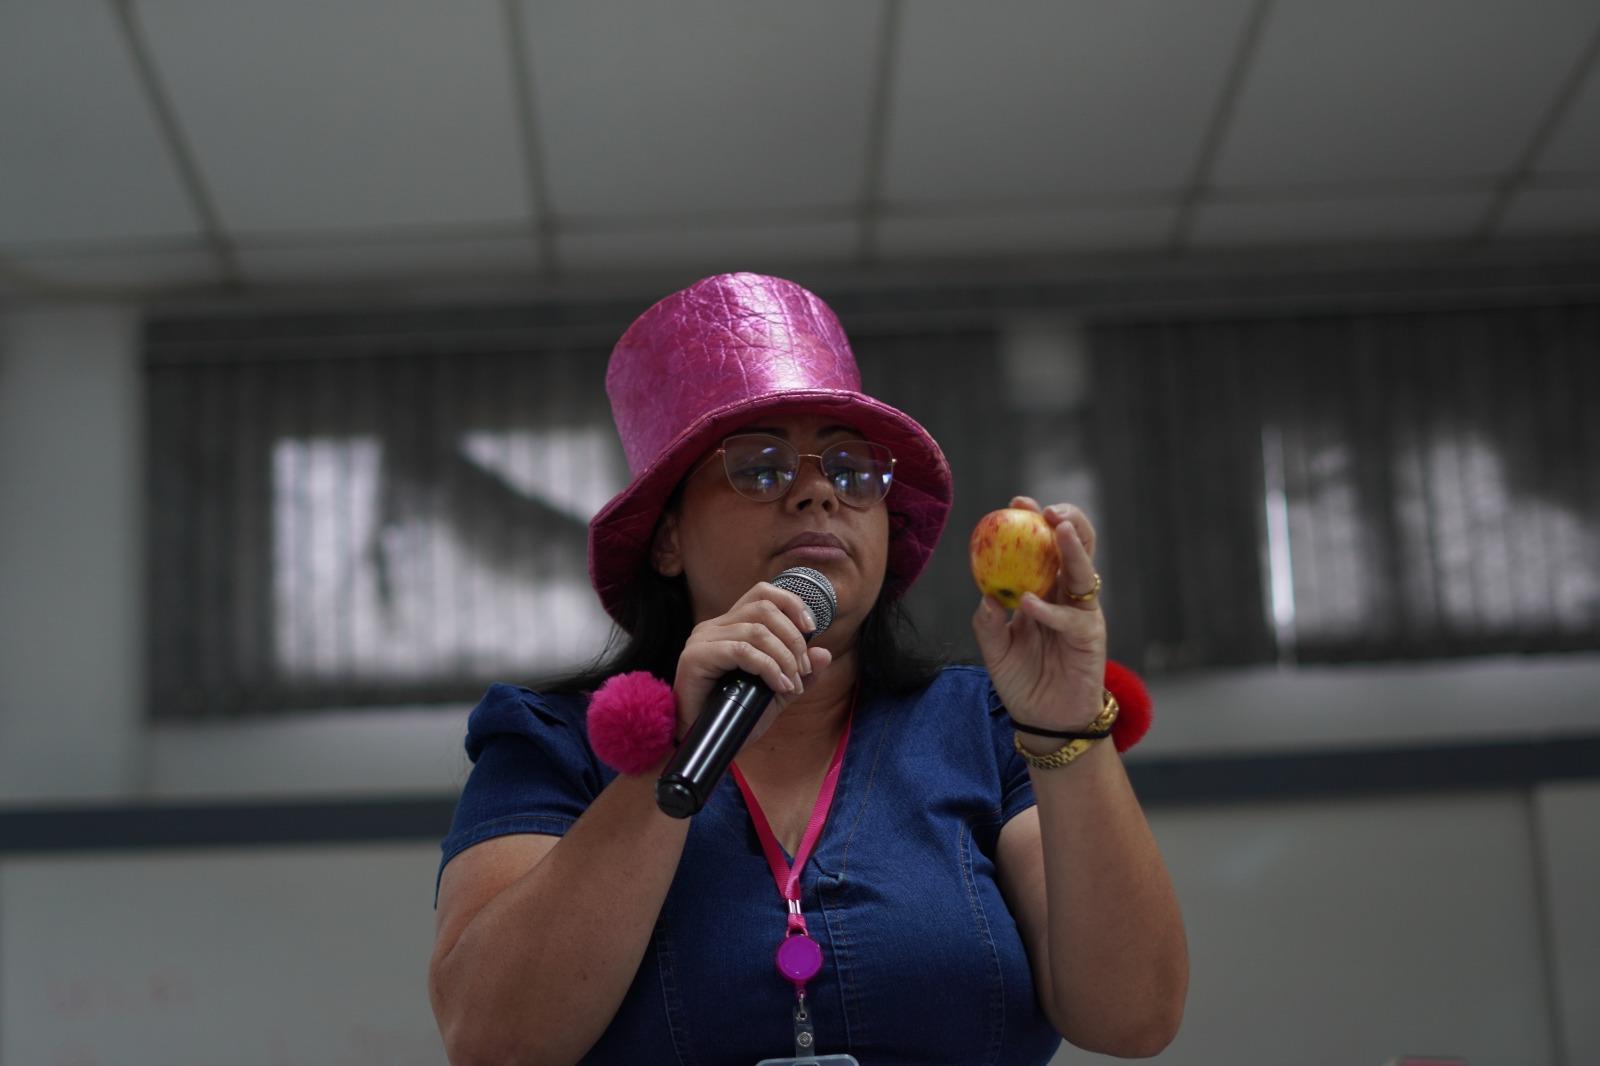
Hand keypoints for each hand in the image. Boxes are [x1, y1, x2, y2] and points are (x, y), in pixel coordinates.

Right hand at [672, 583, 833, 743]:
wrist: (704, 742)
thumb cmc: (735, 716)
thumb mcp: (777, 693)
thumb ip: (799, 673)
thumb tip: (824, 653)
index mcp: (731, 625)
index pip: (763, 594)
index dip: (792, 604)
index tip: (811, 630)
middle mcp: (714, 626)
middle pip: (764, 609)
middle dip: (793, 639)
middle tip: (802, 671)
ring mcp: (703, 639)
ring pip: (756, 631)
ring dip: (784, 658)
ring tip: (791, 684)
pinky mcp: (696, 657)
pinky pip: (742, 651)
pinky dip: (768, 668)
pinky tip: (777, 686)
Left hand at [971, 497, 1105, 729]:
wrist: (1044, 720)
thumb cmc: (1022, 681)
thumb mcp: (995, 651)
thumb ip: (988, 624)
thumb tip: (985, 596)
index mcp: (1044, 590)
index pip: (1043, 547)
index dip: (1034, 522)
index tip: (1016, 502)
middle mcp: (1066, 597)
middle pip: (1074, 549)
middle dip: (1064, 522)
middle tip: (1047, 509)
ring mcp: (1081, 615)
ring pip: (1083, 573)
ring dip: (1072, 548)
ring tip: (1057, 527)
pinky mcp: (1089, 638)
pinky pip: (1072, 618)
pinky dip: (1051, 609)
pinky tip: (1030, 603)